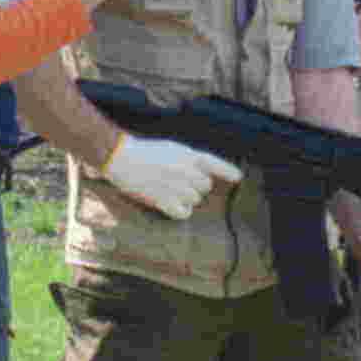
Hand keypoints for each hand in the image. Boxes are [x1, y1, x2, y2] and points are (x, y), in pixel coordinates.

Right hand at [103, 134, 240, 218]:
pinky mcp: (164, 200)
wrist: (122, 158)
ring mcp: (176, 186)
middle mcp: (186, 171)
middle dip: (196, 186)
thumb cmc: (146, 152)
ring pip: (195, 200)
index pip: (215, 164)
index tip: (238, 177)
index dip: (227, 171)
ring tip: (169, 189)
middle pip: (205, 187)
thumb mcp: (173, 148)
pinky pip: (183, 213)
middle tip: (178, 181)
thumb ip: (191, 159)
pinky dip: (179, 211)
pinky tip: (170, 204)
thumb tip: (204, 174)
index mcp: (189, 155)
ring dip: (186, 198)